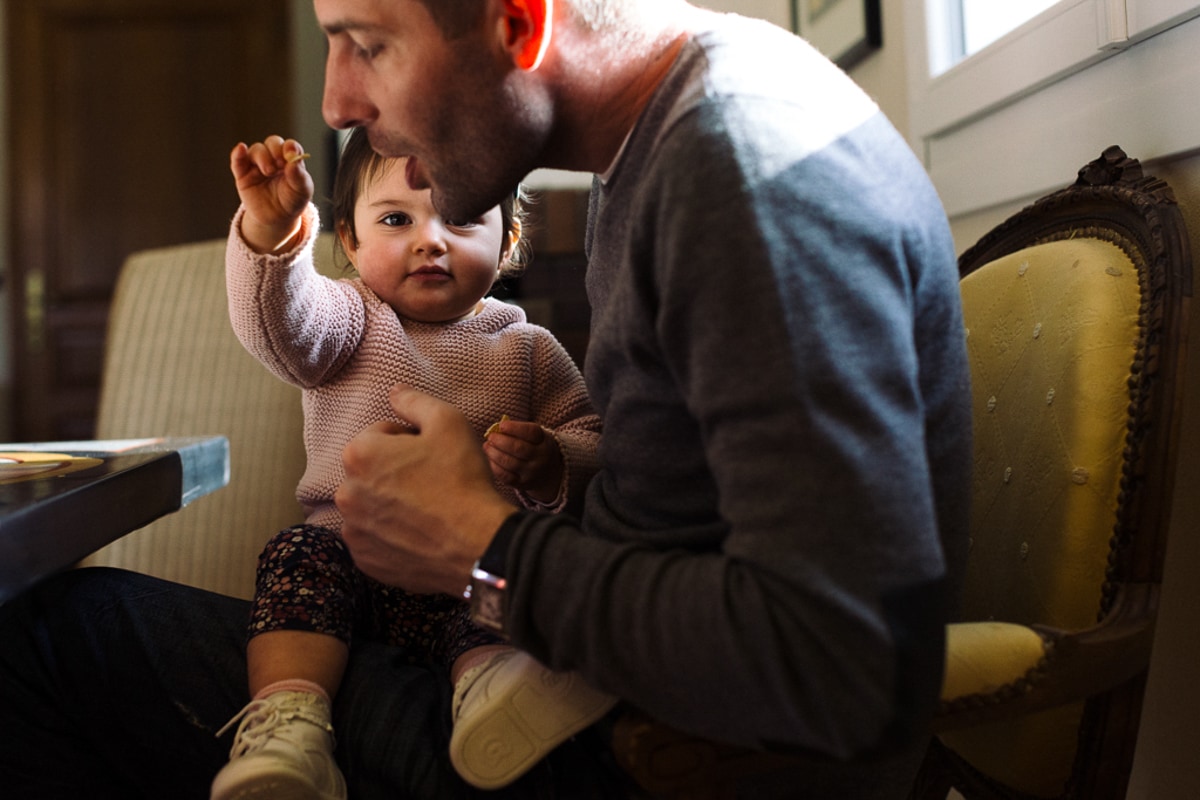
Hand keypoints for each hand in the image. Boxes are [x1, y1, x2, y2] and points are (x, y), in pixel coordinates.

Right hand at [229, 135, 313, 252]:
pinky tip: (241, 149)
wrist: (276, 219)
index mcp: (290, 160)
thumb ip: (300, 177)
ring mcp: (257, 165)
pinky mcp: (242, 174)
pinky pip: (237, 160)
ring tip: (268, 172)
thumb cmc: (291, 202)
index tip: (291, 153)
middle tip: (279, 163)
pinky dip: (238, 154)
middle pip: (272, 143)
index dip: (290, 147)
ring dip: (262, 157)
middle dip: (275, 150)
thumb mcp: (302, 192)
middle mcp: (273, 159)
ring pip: (256, 150)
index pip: (290, 146)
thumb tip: (294, 162)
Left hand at [335, 385, 517, 594]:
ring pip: (371, 505)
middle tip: (432, 482)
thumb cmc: (462, 479)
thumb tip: (394, 391)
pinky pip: (374, 539)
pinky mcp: (365, 560)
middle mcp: (346, 493)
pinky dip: (390, 535)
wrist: (478, 543)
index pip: (381, 434)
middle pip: (372, 471)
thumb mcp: (448, 422)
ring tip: (426, 510)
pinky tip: (418, 534)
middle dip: (395, 472)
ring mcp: (353, 531)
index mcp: (359, 454)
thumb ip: (414, 401)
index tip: (432, 455)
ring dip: (390, 503)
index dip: (410, 441)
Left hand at [484, 418, 563, 504]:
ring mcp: (532, 472)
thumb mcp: (535, 436)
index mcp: (544, 441)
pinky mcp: (522, 484)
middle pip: (518, 448)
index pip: (530, 432)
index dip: (514, 428)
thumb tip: (496, 429)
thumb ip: (518, 430)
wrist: (548, 472)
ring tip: (487, 446)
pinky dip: (494, 466)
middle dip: (500, 441)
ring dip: (494, 453)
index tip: (501, 425)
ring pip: (509, 462)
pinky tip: (490, 459)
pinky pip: (505, 476)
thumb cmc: (535, 447)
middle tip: (491, 437)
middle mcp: (541, 457)